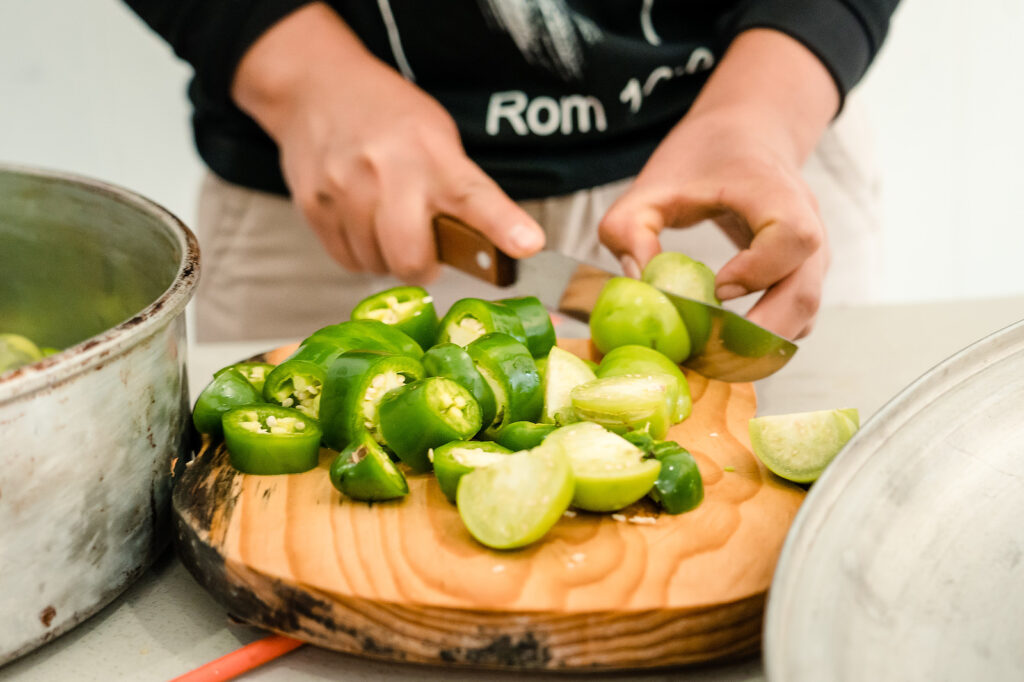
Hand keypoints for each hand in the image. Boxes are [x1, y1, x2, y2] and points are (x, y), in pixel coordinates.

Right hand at [232, 3, 544, 281]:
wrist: (317, 87)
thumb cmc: (392, 120)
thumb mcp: (438, 139)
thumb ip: (459, 190)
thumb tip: (485, 251)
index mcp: (434, 154)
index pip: (474, 196)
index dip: (502, 225)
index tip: (529, 245)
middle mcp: (389, 171)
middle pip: (410, 256)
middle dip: (422, 268)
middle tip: (425, 254)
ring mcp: (345, 188)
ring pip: (376, 264)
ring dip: (387, 259)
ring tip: (386, 224)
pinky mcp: (314, 205)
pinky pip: (347, 259)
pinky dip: (360, 253)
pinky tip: (362, 224)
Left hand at [599, 29, 839, 339]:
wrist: (748, 134)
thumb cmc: (703, 157)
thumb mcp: (652, 182)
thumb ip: (629, 227)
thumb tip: (636, 282)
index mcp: (774, 192)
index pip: (792, 238)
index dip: (757, 271)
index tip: (715, 287)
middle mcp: (808, 224)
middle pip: (805, 293)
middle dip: (758, 334)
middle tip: (708, 352)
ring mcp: (812, 253)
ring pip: (806, 313)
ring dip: (763, 343)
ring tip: (712, 355)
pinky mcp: (804, 272)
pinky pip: (797, 316)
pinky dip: (768, 338)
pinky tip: (725, 343)